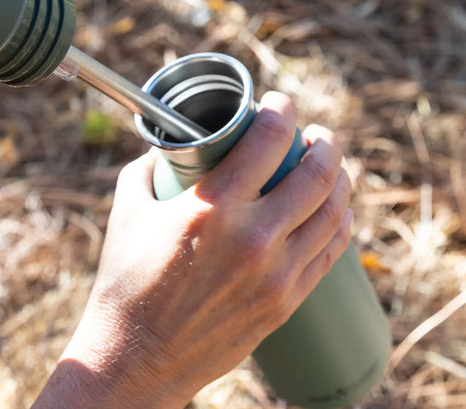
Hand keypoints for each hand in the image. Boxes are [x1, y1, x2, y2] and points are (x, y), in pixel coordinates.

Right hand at [36, 93, 352, 407]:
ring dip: (339, 179)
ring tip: (330, 167)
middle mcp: (253, 238)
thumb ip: (152, 168)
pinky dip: (340, 222)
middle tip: (315, 135)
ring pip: (333, 211)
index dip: (282, 110)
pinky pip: (331, 252)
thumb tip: (172, 144)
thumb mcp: (128, 210)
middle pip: (315, 172)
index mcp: (212, 208)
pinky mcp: (286, 303)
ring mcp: (276, 274)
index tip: (279, 104)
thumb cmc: (125, 283)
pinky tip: (336, 210)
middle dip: (323, 142)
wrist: (136, 359)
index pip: (269, 138)